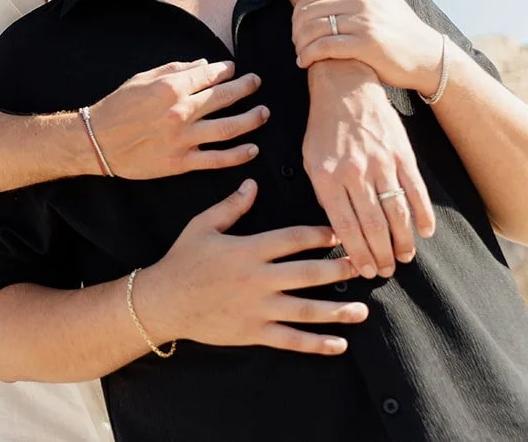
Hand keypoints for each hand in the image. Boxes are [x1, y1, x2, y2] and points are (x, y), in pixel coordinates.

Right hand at [88, 59, 267, 179]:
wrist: (97, 141)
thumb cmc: (117, 106)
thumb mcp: (141, 79)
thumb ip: (173, 70)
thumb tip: (202, 64)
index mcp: (170, 88)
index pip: (208, 75)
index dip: (224, 70)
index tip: (232, 69)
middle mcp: (181, 112)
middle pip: (224, 98)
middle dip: (245, 88)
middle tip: (256, 83)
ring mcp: (183, 139)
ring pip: (229, 128)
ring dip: (251, 120)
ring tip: (263, 113)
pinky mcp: (181, 162)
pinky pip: (217, 159)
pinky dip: (238, 155)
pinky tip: (252, 149)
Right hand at [137, 180, 366, 354]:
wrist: (163, 300)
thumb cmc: (182, 260)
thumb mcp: (202, 226)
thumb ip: (231, 206)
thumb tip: (253, 183)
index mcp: (246, 250)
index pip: (292, 239)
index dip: (319, 235)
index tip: (340, 233)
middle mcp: (256, 279)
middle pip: (308, 274)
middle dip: (339, 270)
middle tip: (364, 266)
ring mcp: (256, 308)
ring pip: (305, 310)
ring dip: (337, 311)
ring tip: (363, 310)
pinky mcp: (252, 332)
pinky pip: (290, 340)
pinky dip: (316, 344)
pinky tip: (339, 344)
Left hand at [292, 0, 443, 92]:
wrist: (430, 56)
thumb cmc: (404, 27)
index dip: (297, 13)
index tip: (297, 27)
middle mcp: (362, 2)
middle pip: (309, 12)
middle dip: (296, 29)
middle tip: (295, 43)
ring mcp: (364, 23)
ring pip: (314, 29)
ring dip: (300, 44)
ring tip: (299, 54)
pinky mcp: (366, 45)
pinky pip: (325, 47)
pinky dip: (309, 55)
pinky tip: (304, 62)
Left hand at [301, 59, 435, 279]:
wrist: (345, 87)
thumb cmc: (324, 128)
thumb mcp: (310, 160)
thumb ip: (324, 193)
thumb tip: (339, 229)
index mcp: (327, 176)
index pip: (344, 225)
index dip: (357, 252)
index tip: (364, 270)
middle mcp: (354, 172)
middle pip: (373, 224)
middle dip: (381, 254)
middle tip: (386, 272)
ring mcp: (381, 163)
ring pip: (396, 212)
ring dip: (402, 241)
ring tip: (403, 258)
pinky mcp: (402, 154)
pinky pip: (415, 190)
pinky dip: (423, 214)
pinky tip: (425, 232)